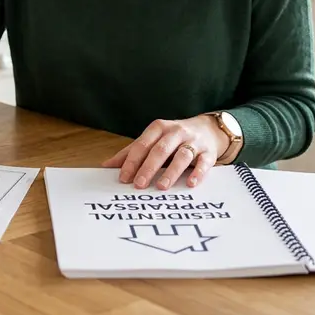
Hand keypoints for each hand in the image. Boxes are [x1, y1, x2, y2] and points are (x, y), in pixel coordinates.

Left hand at [102, 116, 230, 189]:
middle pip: (160, 150)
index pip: (142, 145)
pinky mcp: (208, 152)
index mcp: (159, 128)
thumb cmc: (173, 138)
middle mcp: (176, 132)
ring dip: (171, 172)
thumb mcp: (153, 140)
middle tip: (139, 185)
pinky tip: (191, 183)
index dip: (132, 161)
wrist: (207, 129)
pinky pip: (204, 162)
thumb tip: (106, 166)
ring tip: (161, 187)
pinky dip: (198, 173)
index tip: (124, 178)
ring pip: (182, 155)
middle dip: (148, 167)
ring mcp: (194, 141)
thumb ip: (131, 152)